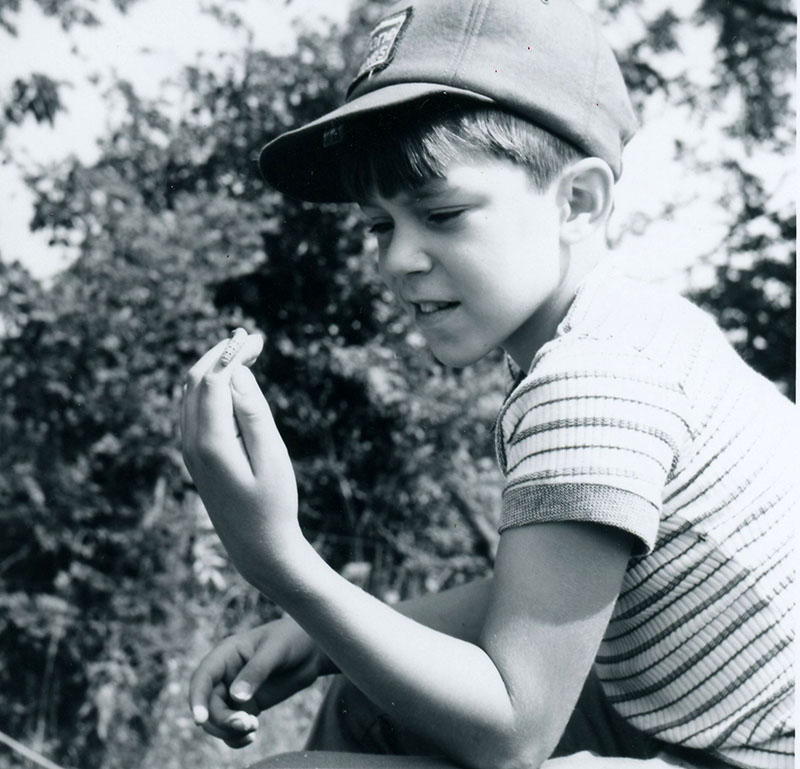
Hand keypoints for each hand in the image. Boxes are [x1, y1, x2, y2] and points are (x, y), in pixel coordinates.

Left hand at [181, 332, 300, 582]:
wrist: (259, 549)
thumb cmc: (274, 505)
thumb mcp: (273, 459)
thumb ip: (254, 415)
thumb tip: (237, 374)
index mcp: (211, 442)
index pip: (215, 381)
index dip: (233, 354)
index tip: (257, 339)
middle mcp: (192, 443)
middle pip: (196, 382)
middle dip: (221, 355)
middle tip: (251, 339)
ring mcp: (190, 451)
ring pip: (189, 394)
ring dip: (213, 369)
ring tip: (242, 353)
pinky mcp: (195, 458)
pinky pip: (191, 410)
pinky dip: (207, 388)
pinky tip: (228, 384)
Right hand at [189, 616, 330, 747]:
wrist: (313, 649)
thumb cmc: (293, 639)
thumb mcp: (276, 650)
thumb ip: (256, 671)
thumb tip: (236, 697)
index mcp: (228, 654)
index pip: (203, 677)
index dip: (197, 698)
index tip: (201, 720)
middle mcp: (227, 674)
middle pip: (209, 704)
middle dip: (221, 720)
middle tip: (246, 724)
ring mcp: (236, 691)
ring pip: (218, 719)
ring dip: (229, 730)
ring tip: (253, 729)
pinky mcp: (248, 705)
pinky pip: (232, 726)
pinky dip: (236, 736)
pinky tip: (251, 736)